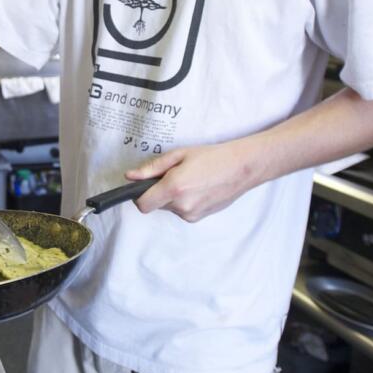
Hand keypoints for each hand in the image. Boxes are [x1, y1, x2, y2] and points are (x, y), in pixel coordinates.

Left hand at [124, 139, 264, 222]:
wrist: (241, 168)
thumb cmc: (212, 157)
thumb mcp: (179, 155)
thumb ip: (152, 168)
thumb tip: (131, 176)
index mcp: (173, 188)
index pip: (143, 204)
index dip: (139, 196)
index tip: (144, 186)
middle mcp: (181, 205)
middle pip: (156, 205)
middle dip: (159, 193)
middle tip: (174, 175)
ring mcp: (191, 214)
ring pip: (170, 208)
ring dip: (173, 197)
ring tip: (190, 180)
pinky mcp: (200, 218)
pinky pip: (182, 211)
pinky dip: (184, 202)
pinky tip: (198, 188)